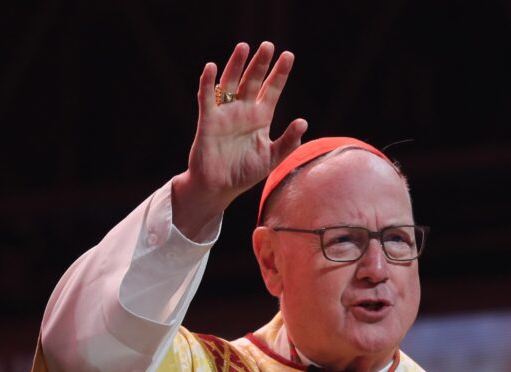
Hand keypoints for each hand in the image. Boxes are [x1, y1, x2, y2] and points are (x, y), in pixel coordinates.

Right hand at [173, 41, 307, 236]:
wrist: (219, 188)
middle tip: (269, 45)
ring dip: (236, 65)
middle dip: (260, 64)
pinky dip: (207, 83)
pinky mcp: (208, 121)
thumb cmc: (245, 173)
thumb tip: (303, 121)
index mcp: (260, 118)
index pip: (272, 90)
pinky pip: (207, 98)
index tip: (289, 55)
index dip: (280, 74)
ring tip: (244, 47)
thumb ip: (288, 142)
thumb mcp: (272, 158)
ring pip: (230, 83)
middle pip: (253, 81)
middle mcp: (243, 111)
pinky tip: (211, 67)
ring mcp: (225, 114)